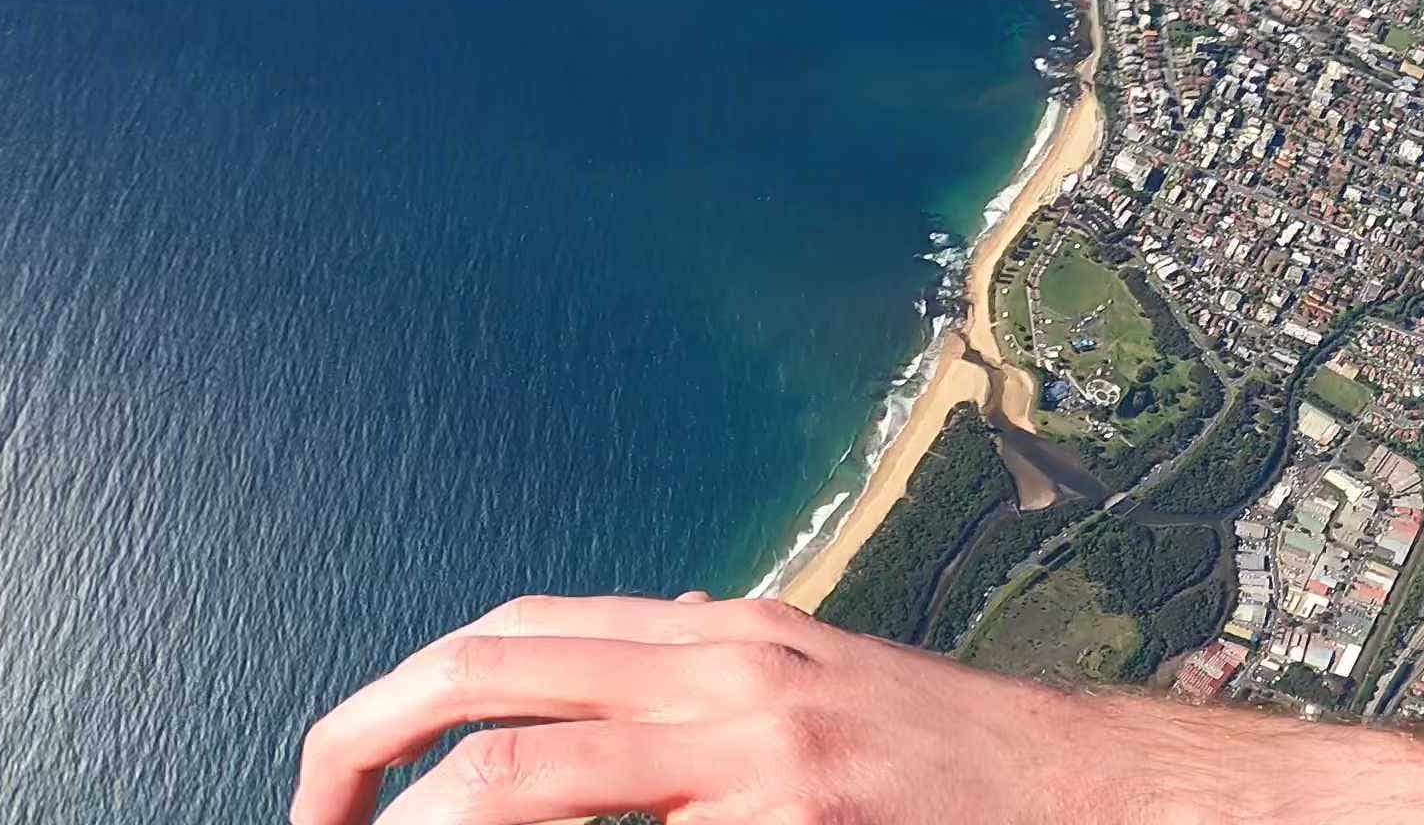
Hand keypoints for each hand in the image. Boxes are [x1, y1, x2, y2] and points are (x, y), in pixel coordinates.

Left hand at [290, 593, 1115, 824]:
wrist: (1081, 790)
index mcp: (727, 635)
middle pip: (492, 682)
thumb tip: (624, 638)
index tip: (343, 776)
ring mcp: (757, 759)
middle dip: (364, 753)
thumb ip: (712, 668)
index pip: (517, 634)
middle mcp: (730, 676)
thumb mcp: (820, 678)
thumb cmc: (944, 756)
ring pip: (525, 781)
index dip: (401, 696)